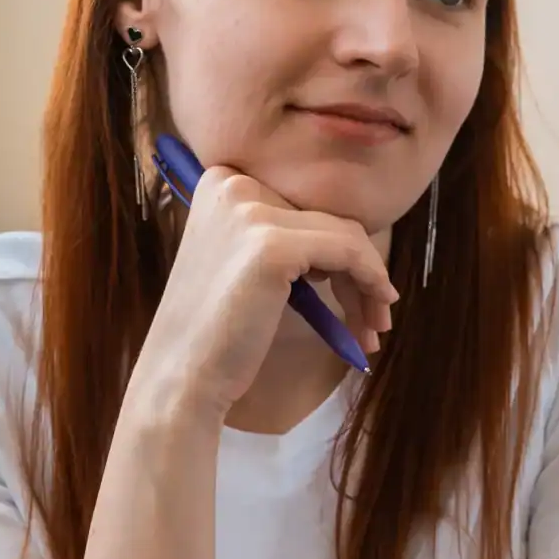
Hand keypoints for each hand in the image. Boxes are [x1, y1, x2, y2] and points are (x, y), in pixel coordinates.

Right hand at [136, 160, 398, 423]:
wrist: (183, 376)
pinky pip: (348, 253)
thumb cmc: (216, 331)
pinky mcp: (272, 246)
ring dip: (370, 282)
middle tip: (373, 317)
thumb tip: (351, 247)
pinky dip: (371, 281)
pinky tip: (375, 315)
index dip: (333, 247)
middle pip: (327, 219)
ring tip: (374, 328)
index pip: (303, 206)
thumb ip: (282, 238)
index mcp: (221, 182)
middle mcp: (233, 185)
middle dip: (359, 270)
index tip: (347, 288)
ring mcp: (251, 213)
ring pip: (345, 236)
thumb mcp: (243, 263)